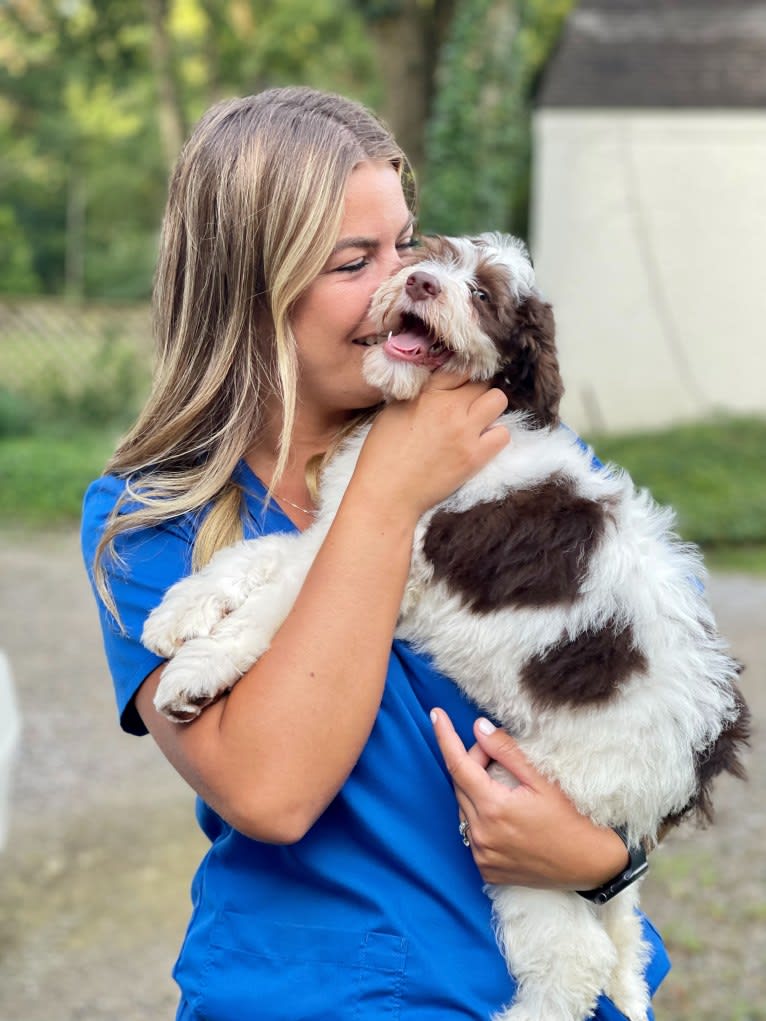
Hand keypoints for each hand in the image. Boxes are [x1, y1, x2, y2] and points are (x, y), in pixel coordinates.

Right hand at [353, 370, 508, 521]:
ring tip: (478, 422)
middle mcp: (448, 407)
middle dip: (476, 392)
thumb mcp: (394, 411)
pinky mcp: (475, 456)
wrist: (387, 494)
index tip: (459, 386)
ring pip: (498, 400)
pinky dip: (495, 436)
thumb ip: (420, 394)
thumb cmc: (382, 454)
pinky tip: (481, 443)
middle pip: (481, 382)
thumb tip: (439, 385)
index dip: (460, 377)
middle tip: (468, 406)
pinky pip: (503, 434)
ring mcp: (464, 431)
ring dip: (490, 409)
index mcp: (426, 394)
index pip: (458, 369)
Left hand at [430, 709, 629, 889]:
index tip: (435, 714)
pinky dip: (480, 816)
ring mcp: (482, 855)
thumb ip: (508, 752)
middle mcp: (481, 835)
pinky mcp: (487, 870)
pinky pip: (472, 833)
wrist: (591, 865)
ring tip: (504, 783)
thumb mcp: (543, 780)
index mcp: (494, 809)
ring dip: (475, 789)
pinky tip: (503, 813)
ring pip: (464, 808)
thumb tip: (479, 728)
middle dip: (473, 762)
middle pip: (460, 784)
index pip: (458, 765)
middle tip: (495, 752)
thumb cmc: (573, 819)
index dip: (445, 737)